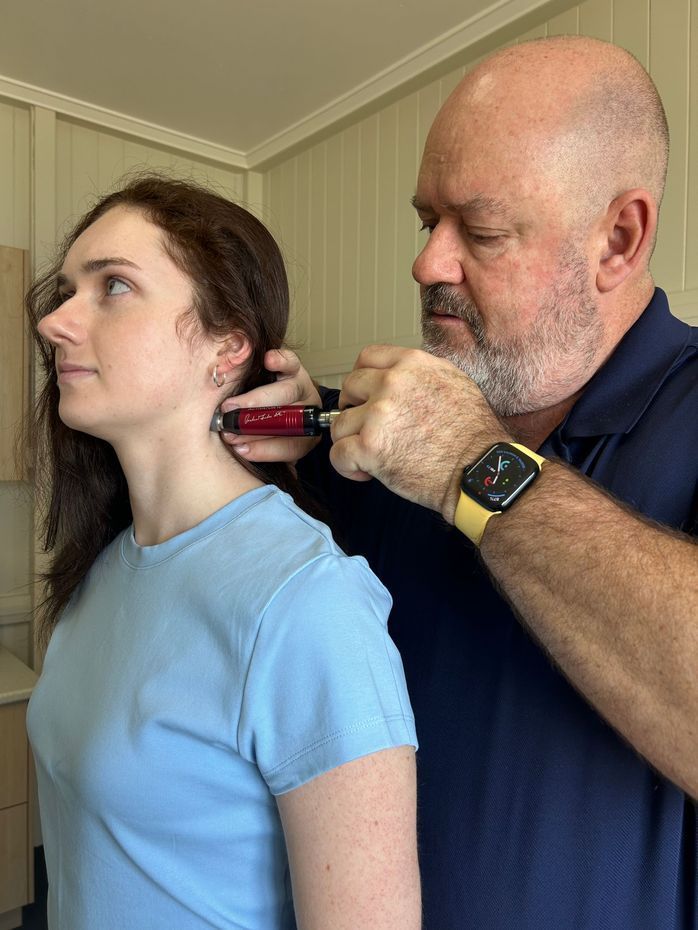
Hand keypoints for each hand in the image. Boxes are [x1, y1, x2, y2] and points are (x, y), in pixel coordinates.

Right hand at [221, 348, 321, 463]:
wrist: (281, 397)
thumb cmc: (271, 427)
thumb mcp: (272, 446)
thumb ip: (261, 452)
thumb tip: (240, 455)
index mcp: (306, 436)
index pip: (291, 446)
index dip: (265, 449)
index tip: (240, 450)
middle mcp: (307, 411)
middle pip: (287, 419)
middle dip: (255, 426)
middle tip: (230, 428)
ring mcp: (302, 386)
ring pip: (286, 391)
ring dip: (256, 400)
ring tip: (231, 406)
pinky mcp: (295, 367)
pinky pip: (290, 362)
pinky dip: (280, 361)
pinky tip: (268, 361)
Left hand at [330, 345, 508, 520]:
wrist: (479, 470)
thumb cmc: (474, 436)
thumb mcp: (454, 383)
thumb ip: (421, 376)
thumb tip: (401, 379)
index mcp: (413, 365)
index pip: (367, 357)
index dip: (361, 378)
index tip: (364, 395)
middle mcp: (392, 383)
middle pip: (349, 387)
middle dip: (353, 409)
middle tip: (365, 428)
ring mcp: (378, 414)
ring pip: (339, 423)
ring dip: (350, 441)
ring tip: (370, 456)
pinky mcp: (369, 446)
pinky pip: (337, 455)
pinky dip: (346, 467)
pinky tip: (365, 473)